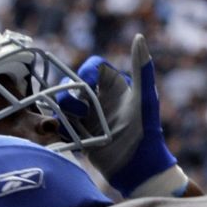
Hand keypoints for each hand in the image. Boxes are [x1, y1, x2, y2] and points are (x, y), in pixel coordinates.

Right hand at [57, 34, 186, 197]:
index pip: (93, 67)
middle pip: (72, 84)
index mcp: (115, 87)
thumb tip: (139, 37)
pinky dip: (60, 128)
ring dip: (65, 112)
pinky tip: (72, 136)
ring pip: (62, 104)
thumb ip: (142, 69)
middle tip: (81, 111)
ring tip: (77, 126)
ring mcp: (88, 117)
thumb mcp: (145, 99)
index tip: (87, 83)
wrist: (138, 168)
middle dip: (70, 94)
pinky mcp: (80, 135)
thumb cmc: (146, 132)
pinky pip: (60, 125)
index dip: (86, 71)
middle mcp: (100, 99)